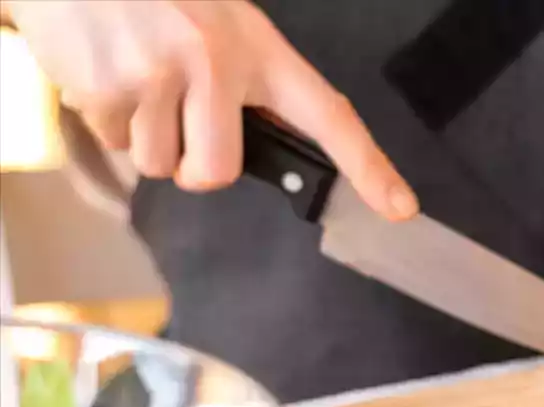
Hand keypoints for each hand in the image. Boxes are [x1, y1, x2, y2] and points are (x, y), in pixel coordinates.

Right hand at [4, 0, 416, 219]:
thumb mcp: (219, 24)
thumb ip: (246, 84)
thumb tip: (256, 148)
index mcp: (258, 48)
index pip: (329, 115)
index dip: (368, 166)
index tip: (400, 207)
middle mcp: (214, 63)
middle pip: (217, 173)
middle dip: (194, 164)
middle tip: (179, 116)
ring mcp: (157, 78)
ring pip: (159, 164)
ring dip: (145, 136)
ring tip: (136, 75)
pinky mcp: (105, 91)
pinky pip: (114, 144)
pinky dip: (108, 118)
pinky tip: (107, 69)